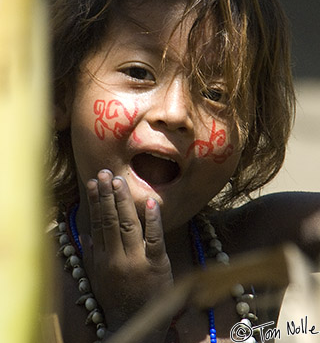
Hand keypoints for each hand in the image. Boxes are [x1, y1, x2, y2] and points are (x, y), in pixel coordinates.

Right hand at [82, 170, 173, 332]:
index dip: (95, 202)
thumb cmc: (117, 300)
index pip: (97, 224)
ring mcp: (137, 261)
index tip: (93, 182)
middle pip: (111, 221)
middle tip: (105, 173)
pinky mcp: (157, 265)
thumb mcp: (98, 279)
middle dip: (107, 195)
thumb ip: (92, 255)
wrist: (137, 324)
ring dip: (123, 202)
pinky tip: (151, 202)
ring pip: (129, 225)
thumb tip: (86, 234)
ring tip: (119, 181)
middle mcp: (116, 258)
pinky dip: (153, 221)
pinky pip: (155, 239)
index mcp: (102, 260)